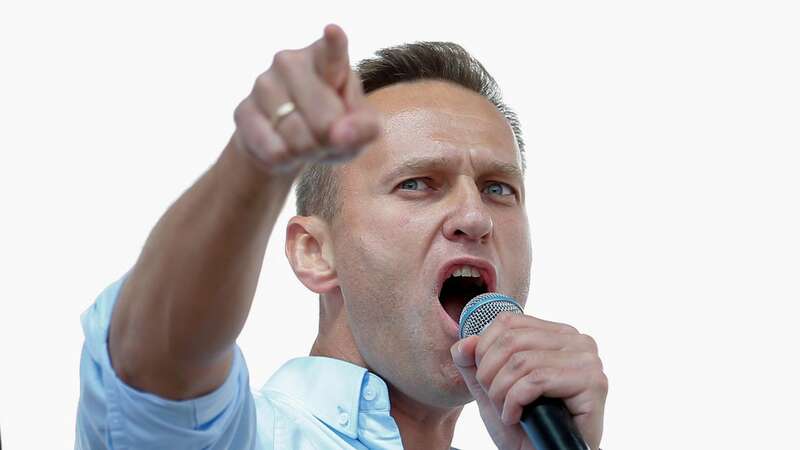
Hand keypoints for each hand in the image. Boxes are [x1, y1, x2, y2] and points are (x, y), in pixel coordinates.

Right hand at [232, 24, 380, 174]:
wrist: (287, 145)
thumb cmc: (333, 128)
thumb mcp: (359, 131)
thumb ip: (363, 129)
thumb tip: (340, 135)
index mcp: (326, 57)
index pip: (332, 51)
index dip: (334, 44)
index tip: (333, 31)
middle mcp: (291, 62)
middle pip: (324, 119)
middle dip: (329, 140)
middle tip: (326, 138)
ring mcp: (264, 83)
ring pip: (297, 137)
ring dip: (307, 152)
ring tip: (305, 142)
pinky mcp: (243, 111)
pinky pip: (273, 150)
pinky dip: (285, 161)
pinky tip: (283, 151)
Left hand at [450, 313, 607, 449]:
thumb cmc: (524, 426)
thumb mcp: (490, 390)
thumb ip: (473, 364)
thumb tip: (463, 342)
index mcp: (555, 334)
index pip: (508, 322)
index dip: (484, 350)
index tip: (483, 380)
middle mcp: (577, 341)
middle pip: (512, 341)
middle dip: (490, 374)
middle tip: (493, 401)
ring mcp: (588, 361)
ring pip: (522, 362)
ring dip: (501, 392)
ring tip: (505, 412)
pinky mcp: (594, 383)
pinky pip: (537, 381)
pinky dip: (515, 402)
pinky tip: (515, 418)